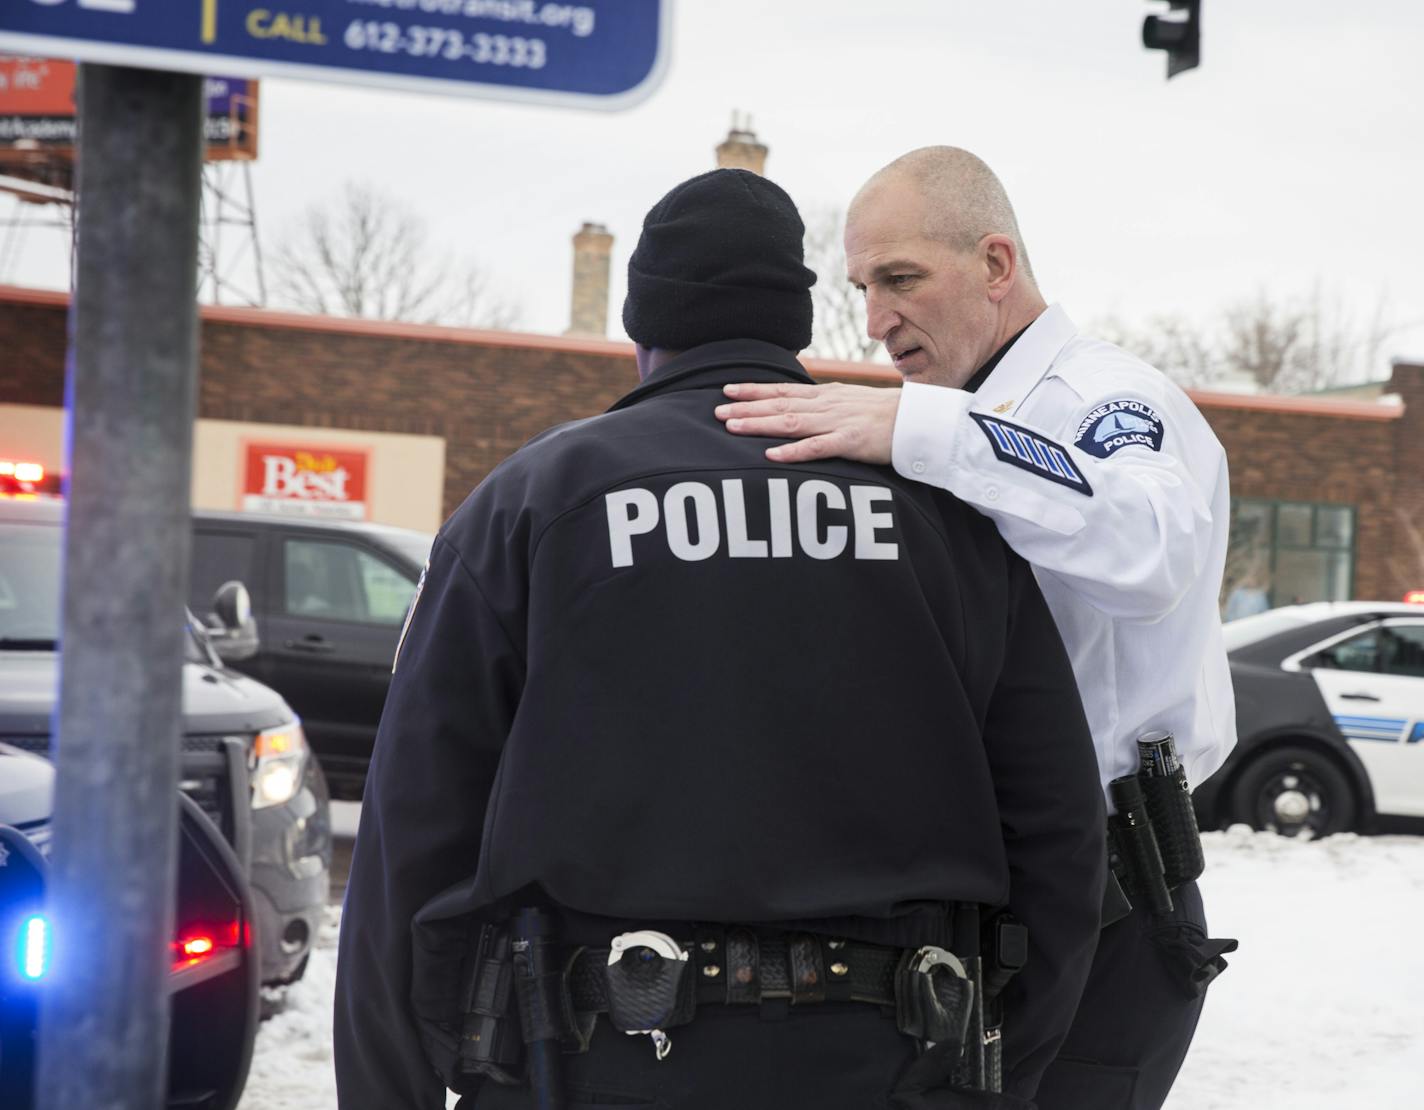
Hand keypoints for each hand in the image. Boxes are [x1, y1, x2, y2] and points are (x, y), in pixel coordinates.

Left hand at [714, 381, 901, 463]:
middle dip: (746, 408)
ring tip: (733, 427)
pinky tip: (772, 455)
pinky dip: (794, 451)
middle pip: (779, 405)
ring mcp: (838, 422)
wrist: (919, 420)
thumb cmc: (884, 415)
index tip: (727, 390)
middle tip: (717, 411)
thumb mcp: (849, 401)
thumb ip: (823, 402)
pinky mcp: (851, 442)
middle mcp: (827, 405)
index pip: (782, 390)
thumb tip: (797, 402)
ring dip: (760, 424)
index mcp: (826, 395)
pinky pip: (818, 448)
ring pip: (791, 422)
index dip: (753, 390)